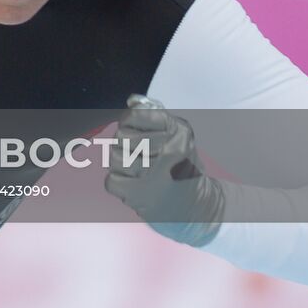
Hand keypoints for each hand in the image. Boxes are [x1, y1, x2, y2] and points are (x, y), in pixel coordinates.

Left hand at [105, 94, 224, 246]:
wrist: (196, 206)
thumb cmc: (180, 164)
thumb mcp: (176, 133)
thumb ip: (153, 114)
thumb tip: (131, 101)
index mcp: (178, 131)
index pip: (134, 115)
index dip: (128, 120)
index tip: (134, 128)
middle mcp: (169, 151)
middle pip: (120, 136)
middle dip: (124, 143)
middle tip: (137, 152)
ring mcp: (154, 174)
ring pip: (114, 157)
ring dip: (120, 163)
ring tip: (135, 168)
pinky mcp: (141, 196)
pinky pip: (111, 180)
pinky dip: (119, 182)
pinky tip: (134, 183)